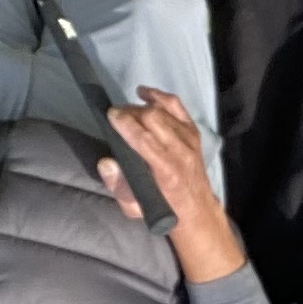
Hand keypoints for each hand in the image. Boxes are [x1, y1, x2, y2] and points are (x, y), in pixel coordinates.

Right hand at [100, 88, 240, 278]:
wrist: (196, 209)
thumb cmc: (163, 210)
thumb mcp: (134, 208)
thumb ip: (118, 186)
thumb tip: (106, 162)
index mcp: (167, 171)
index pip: (144, 137)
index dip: (125, 122)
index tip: (110, 116)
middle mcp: (181, 151)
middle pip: (153, 118)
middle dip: (130, 112)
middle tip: (115, 115)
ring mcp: (190, 139)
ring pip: (163, 110)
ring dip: (140, 106)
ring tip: (126, 111)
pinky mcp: (193, 132)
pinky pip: (176, 106)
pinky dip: (159, 96)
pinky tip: (144, 94)